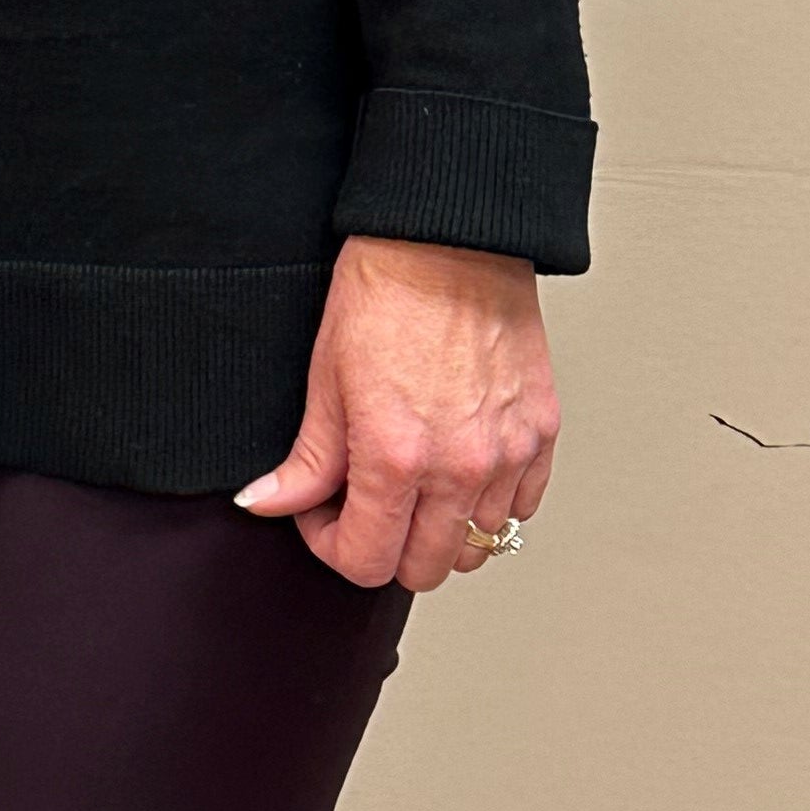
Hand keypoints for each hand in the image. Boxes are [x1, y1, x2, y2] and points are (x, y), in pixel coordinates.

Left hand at [235, 235, 560, 592]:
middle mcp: (460, 467)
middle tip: (363, 501)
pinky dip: (488, 504)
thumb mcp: (325, 380)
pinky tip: (457, 467)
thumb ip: (305, 462)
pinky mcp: (541, 434)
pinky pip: (521, 508)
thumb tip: (267, 504)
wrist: (447, 241)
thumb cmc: (383, 295)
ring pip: (479, 547)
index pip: (367, 562)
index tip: (321, 513)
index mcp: (396, 457)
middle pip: (425, 569)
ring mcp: (508, 455)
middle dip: (385, 546)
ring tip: (413, 483)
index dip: (332, 545)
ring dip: (440, 530)